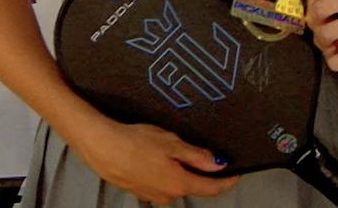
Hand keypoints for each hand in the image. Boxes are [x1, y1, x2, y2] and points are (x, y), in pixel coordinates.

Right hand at [73, 119, 237, 204]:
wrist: (101, 146)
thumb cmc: (135, 141)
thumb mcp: (172, 143)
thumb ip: (197, 156)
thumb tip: (219, 164)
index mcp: (179, 183)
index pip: (211, 188)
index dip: (226, 180)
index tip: (236, 173)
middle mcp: (166, 195)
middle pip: (192, 186)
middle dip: (200, 172)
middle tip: (203, 153)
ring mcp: (150, 194)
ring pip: (173, 184)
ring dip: (179, 171)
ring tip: (172, 150)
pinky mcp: (137, 189)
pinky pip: (157, 182)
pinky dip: (162, 171)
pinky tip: (153, 156)